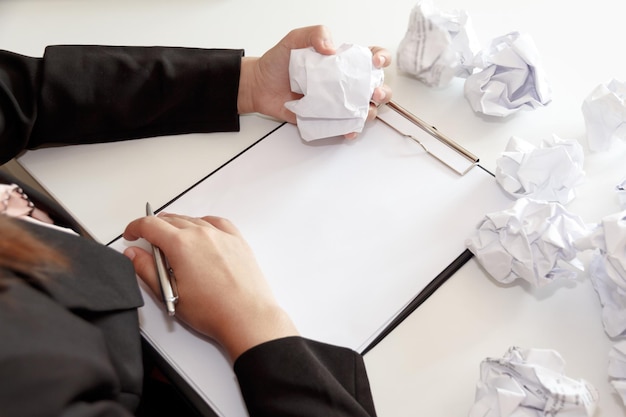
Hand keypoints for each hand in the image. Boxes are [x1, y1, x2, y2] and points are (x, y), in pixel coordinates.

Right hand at [122, 213, 297, 361]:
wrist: (247, 316)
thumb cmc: (213, 310)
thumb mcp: (169, 293)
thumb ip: (146, 269)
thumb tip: (133, 254)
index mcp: (181, 244)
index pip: (150, 225)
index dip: (135, 228)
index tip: (132, 234)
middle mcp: (202, 233)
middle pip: (170, 220)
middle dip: (155, 228)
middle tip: (149, 242)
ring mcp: (222, 235)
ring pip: (192, 220)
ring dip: (178, 226)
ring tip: (173, 242)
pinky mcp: (237, 240)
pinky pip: (216, 223)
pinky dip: (203, 224)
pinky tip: (201, 233)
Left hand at [237, 25, 392, 138]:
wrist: (259, 87)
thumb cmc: (277, 63)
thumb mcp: (295, 39)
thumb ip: (315, 34)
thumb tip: (331, 48)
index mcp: (341, 62)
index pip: (369, 58)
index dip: (380, 59)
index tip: (376, 62)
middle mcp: (343, 83)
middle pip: (374, 87)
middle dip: (382, 90)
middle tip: (374, 92)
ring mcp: (336, 103)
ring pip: (364, 108)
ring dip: (370, 111)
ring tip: (363, 111)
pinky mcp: (327, 119)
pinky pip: (345, 126)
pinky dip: (351, 130)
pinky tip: (349, 130)